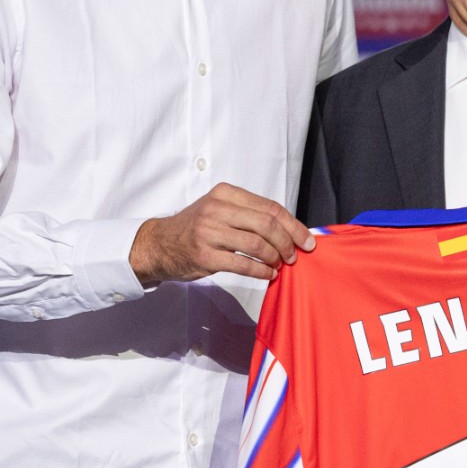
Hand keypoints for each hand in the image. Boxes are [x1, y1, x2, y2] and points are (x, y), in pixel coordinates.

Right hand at [129, 183, 315, 284]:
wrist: (160, 244)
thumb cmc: (195, 227)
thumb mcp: (219, 209)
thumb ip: (249, 213)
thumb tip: (289, 229)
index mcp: (226, 193)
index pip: (270, 207)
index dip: (293, 225)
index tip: (307, 239)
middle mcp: (217, 209)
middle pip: (267, 224)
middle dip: (288, 242)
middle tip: (294, 256)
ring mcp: (209, 233)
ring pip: (257, 244)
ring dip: (275, 258)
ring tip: (279, 265)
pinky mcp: (205, 256)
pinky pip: (243, 264)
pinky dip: (261, 271)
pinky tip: (267, 274)